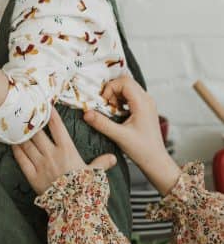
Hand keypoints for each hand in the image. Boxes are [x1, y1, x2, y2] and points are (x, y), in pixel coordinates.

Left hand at [12, 107, 115, 195]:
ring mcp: (40, 164)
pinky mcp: (32, 176)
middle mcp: (52, 154)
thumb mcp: (95, 175)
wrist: (74, 209)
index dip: (50, 114)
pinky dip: (16, 150)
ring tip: (16, 124)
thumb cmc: (85, 191)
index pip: (57, 126)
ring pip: (27, 143)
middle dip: (32, 121)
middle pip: (38, 132)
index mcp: (67, 150)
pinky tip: (12, 143)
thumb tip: (113, 158)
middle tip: (26, 111)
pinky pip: (21, 159)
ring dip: (21, 133)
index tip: (45, 104)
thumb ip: (102, 164)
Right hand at [83, 75, 180, 195]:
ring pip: (128, 88)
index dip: (110, 88)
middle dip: (112, 90)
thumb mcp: (119, 136)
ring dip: (116, 95)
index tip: (104, 102)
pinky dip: (121, 100)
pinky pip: (131, 96)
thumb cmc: (142, 150)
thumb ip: (102, 123)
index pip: (124, 82)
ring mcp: (147, 103)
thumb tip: (86, 113)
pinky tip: (118, 113)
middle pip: (126, 82)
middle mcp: (147, 100)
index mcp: (143, 103)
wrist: (156, 161)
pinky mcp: (145, 108)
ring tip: (112, 110)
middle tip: (106, 105)